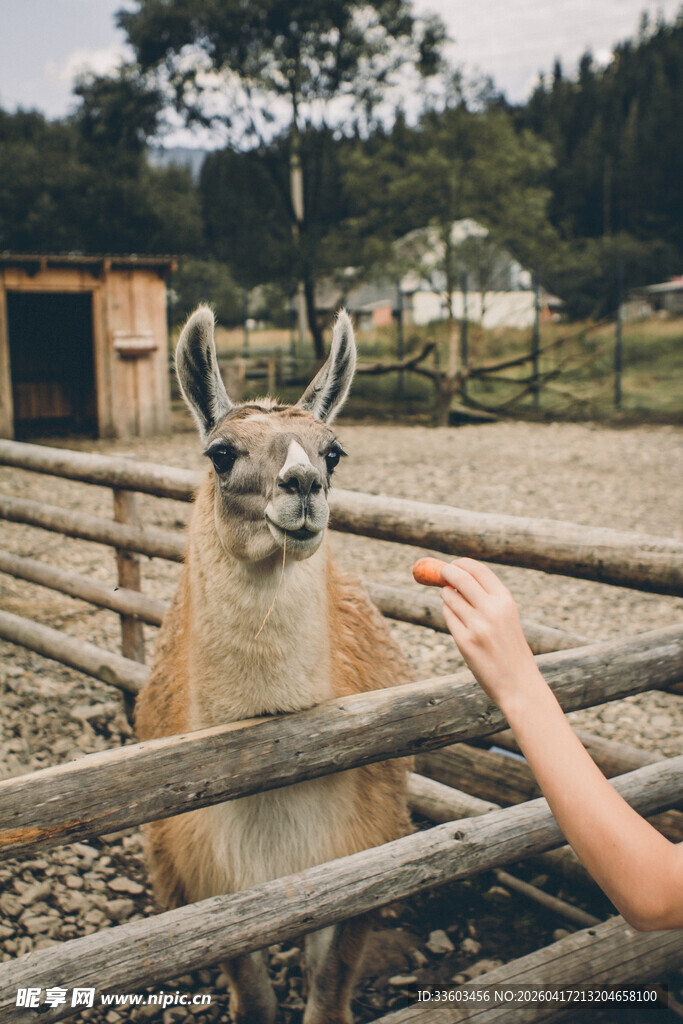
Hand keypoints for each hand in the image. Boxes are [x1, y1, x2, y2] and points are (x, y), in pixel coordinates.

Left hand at [440, 558, 538, 711]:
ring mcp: (477, 625)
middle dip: (446, 572)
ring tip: (454, 603)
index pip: (478, 570)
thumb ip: (487, 598)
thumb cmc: (511, 649)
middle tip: (440, 573)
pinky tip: (457, 621)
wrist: (519, 684)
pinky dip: (448, 613)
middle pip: (459, 578)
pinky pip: (448, 616)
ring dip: (447, 595)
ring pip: (450, 597)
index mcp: (506, 601)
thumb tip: (456, 578)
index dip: (462, 564)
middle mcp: (492, 610)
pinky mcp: (464, 641)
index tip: (453, 564)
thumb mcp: (507, 617)